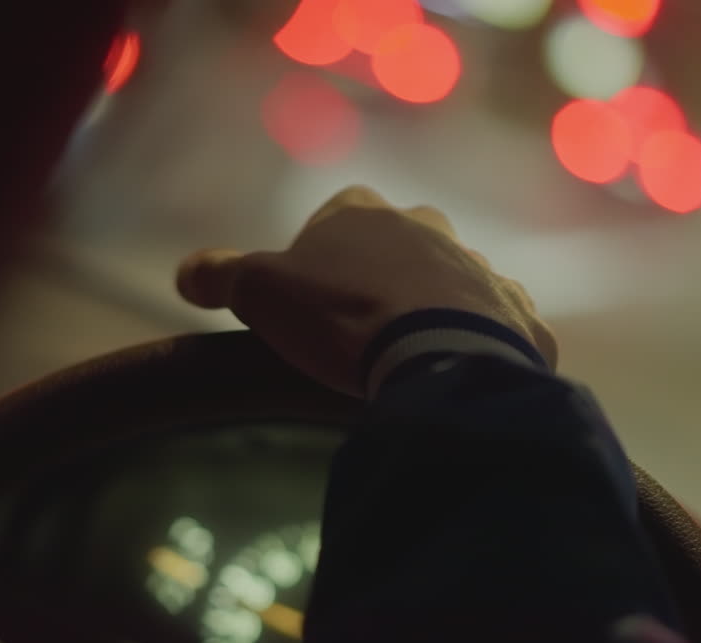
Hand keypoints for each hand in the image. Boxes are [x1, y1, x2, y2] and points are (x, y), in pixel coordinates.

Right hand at [175, 186, 556, 395]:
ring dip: (432, 308)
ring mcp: (478, 268)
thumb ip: (219, 274)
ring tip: (407, 356)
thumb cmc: (339, 316)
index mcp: (364, 212)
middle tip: (355, 329)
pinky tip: (458, 374)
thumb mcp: (258, 291)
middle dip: (379, 277)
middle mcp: (427, 227)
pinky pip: (495, 323)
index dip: (316, 253)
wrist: (436, 357)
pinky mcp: (515, 315)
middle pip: (397, 244)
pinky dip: (480, 342)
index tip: (306, 297)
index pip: (334, 214)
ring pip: (450, 281)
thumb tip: (186, 273)